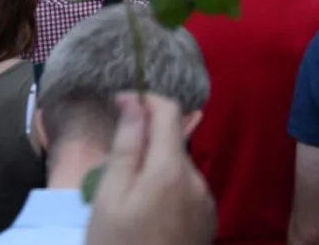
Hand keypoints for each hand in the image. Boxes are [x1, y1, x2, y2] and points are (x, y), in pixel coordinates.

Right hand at [85, 93, 215, 244]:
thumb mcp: (110, 197)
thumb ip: (127, 147)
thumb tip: (134, 101)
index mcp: (171, 168)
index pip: (167, 110)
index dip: (143, 99)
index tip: (119, 103)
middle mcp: (196, 179)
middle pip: (172, 141)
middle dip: (145, 141)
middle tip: (113, 166)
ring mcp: (206, 201)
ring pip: (178, 167)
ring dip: (155, 168)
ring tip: (127, 198)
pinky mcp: (208, 220)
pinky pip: (187, 190)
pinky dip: (167, 190)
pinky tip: (148, 215)